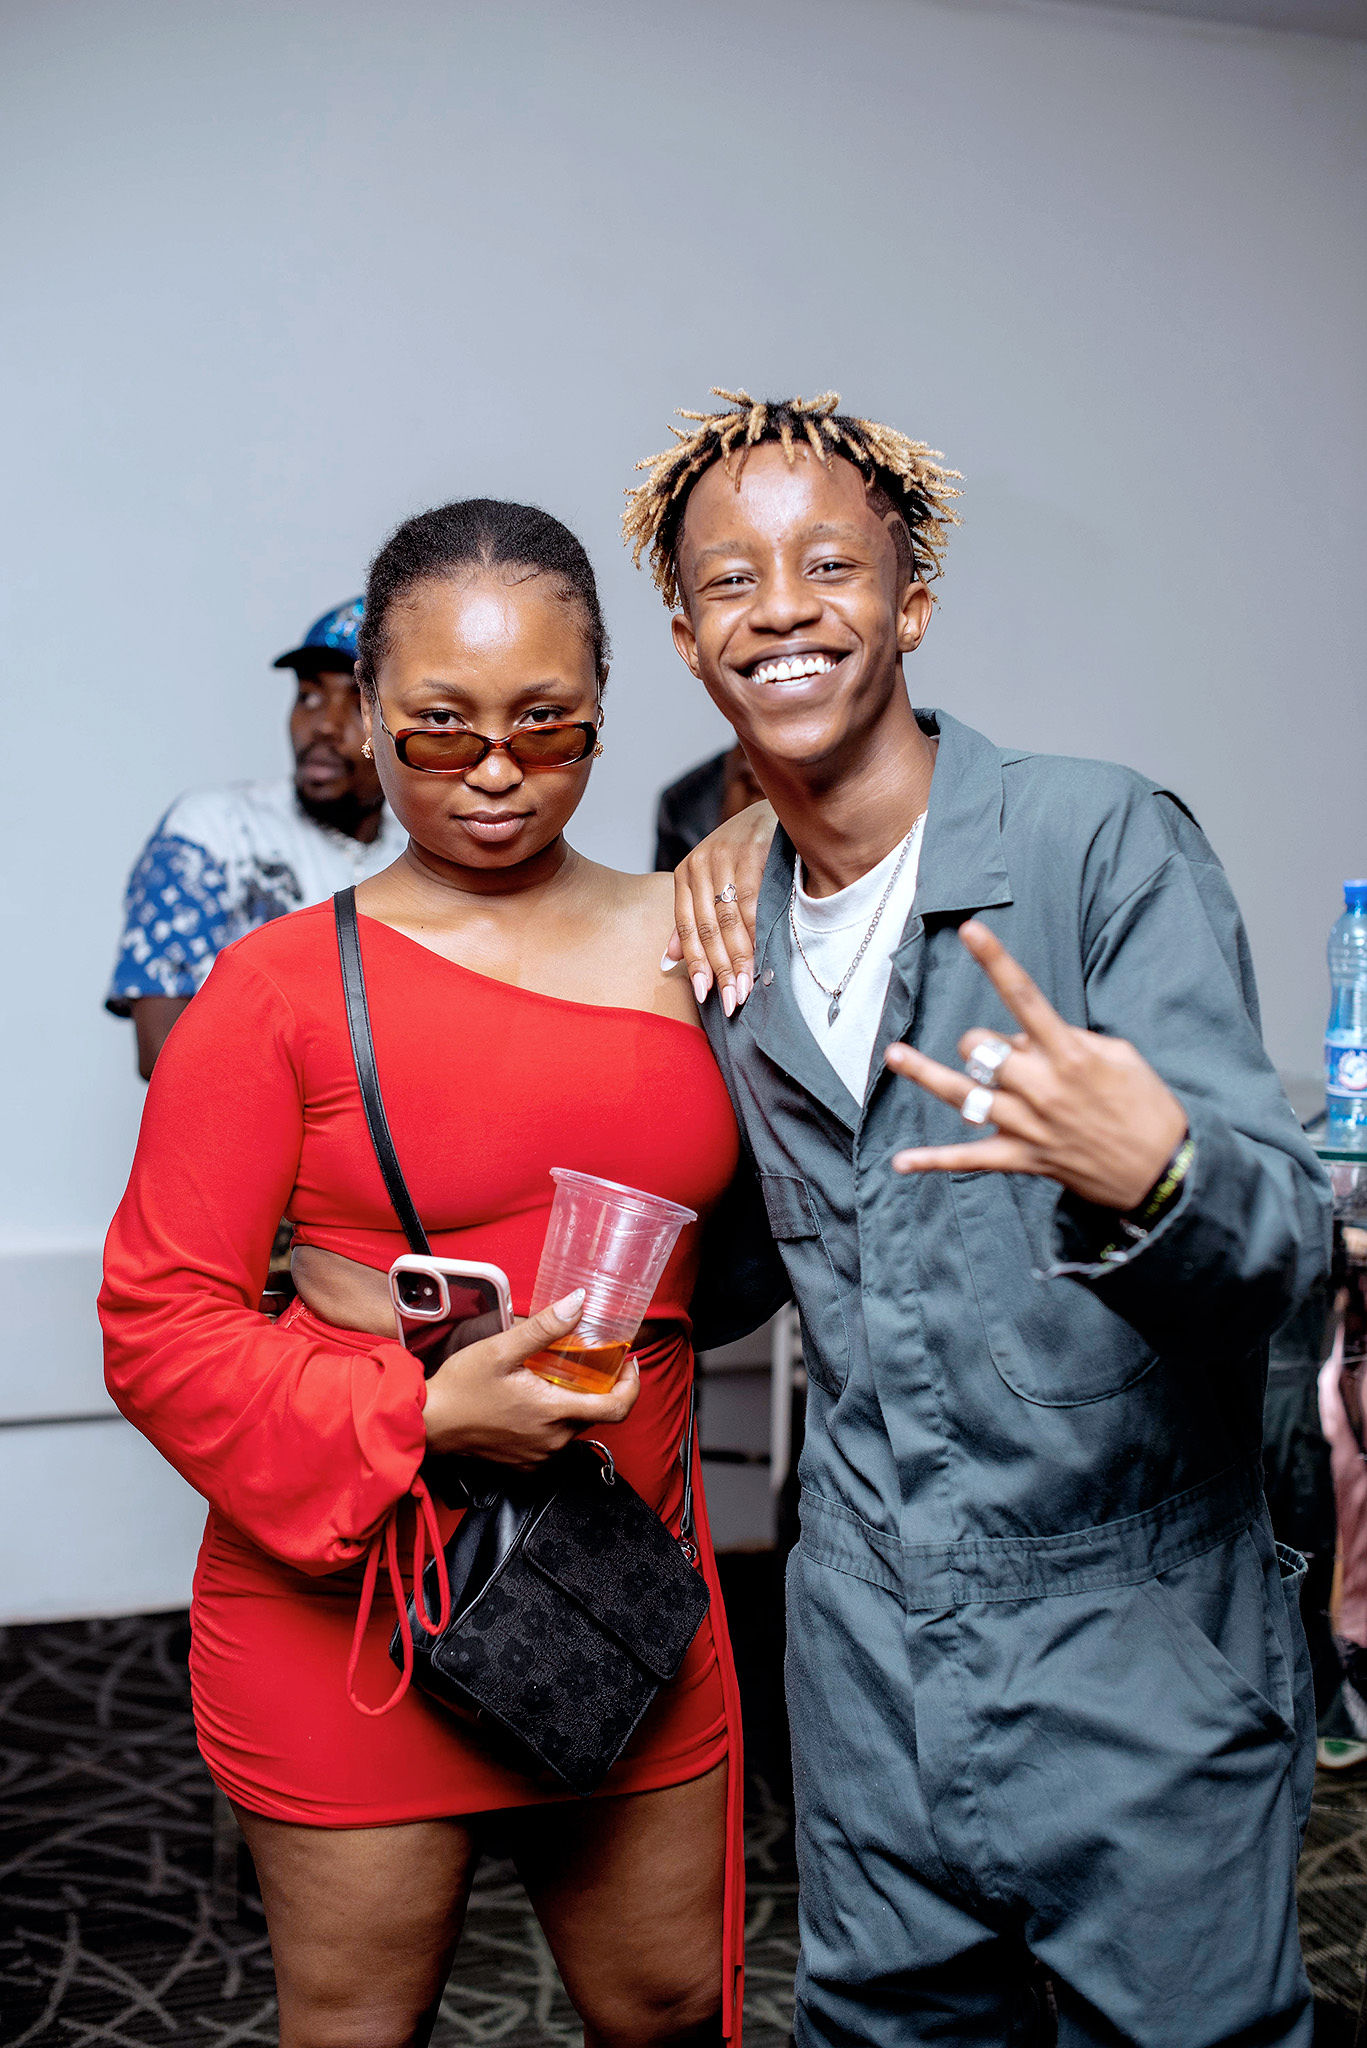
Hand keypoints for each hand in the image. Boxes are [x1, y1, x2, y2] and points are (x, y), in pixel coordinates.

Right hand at [421, 1291, 639, 1466]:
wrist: (430, 1423)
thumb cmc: (461, 1387)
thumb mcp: (502, 1349)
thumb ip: (544, 1328)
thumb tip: (578, 1303)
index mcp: (554, 1413)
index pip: (617, 1409)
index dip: (632, 1387)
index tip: (630, 1366)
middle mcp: (553, 1441)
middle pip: (595, 1414)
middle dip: (598, 1388)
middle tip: (587, 1362)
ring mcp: (540, 1456)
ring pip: (574, 1428)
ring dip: (574, 1403)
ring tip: (556, 1378)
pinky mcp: (526, 1463)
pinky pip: (554, 1441)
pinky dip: (554, 1420)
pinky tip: (536, 1400)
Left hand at [664, 801, 776, 1015]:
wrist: (779, 807)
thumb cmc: (746, 851)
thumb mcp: (713, 880)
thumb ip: (692, 918)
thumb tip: (669, 960)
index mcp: (685, 874)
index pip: (687, 927)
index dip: (695, 963)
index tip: (705, 994)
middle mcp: (700, 863)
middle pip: (709, 927)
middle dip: (721, 969)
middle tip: (732, 1001)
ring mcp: (725, 856)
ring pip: (730, 919)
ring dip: (740, 957)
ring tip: (747, 987)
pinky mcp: (751, 851)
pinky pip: (753, 901)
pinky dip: (757, 931)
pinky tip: (763, 954)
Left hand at [884, 921, 1188, 1211]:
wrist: (1163, 1171)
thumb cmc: (1146, 1106)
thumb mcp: (1120, 1055)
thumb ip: (1070, 1039)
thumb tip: (1027, 1037)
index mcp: (1069, 1054)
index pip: (1024, 996)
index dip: (995, 960)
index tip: (969, 929)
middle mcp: (1042, 1087)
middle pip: (982, 1049)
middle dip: (981, 1044)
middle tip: (1003, 1057)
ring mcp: (1028, 1125)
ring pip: (963, 1095)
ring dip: (925, 1074)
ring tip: (894, 1055)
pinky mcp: (1023, 1158)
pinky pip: (968, 1159)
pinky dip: (933, 1162)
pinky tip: (901, 1163)